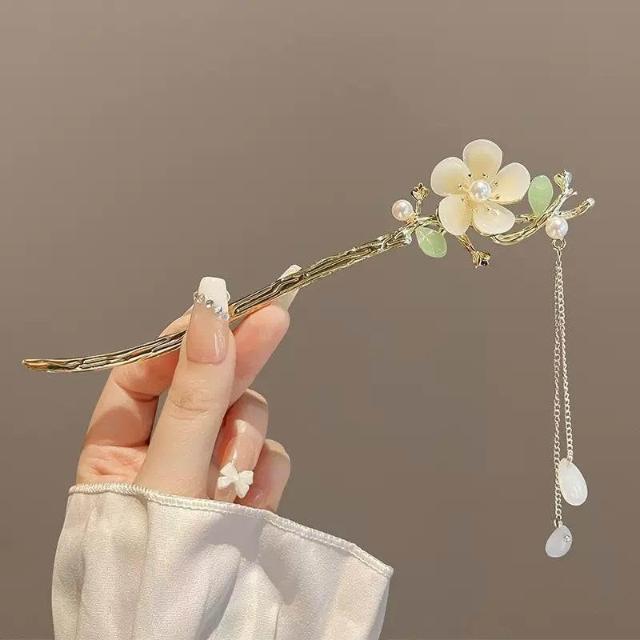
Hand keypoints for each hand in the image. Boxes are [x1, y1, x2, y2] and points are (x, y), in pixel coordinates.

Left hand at [76, 270, 297, 511]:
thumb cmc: (153, 568)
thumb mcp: (168, 477)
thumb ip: (194, 401)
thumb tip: (211, 319)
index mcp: (117, 447)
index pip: (147, 372)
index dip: (186, 341)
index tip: (224, 311)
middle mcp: (163, 451)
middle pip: (205, 384)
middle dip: (239, 359)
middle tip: (276, 312)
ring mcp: (208, 469)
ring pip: (243, 419)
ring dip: (244, 443)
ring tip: (232, 483)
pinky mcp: (245, 489)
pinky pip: (267, 457)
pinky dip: (264, 474)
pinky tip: (250, 500)